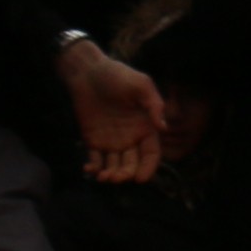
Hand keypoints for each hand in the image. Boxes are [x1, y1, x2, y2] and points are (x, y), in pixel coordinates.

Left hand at [64, 37, 169, 185]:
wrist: (87, 71)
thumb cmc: (117, 75)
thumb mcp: (141, 85)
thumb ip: (154, 104)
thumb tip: (163, 128)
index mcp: (145, 127)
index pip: (151, 153)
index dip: (148, 167)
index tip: (140, 178)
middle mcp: (130, 138)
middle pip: (132, 164)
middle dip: (126, 174)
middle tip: (117, 177)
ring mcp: (111, 141)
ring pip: (114, 165)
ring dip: (111, 175)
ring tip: (104, 177)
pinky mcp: (92, 140)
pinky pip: (95, 159)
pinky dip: (94, 168)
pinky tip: (90, 170)